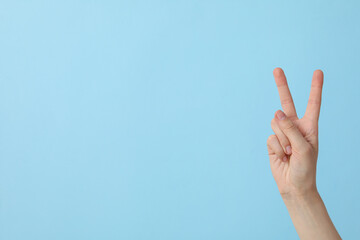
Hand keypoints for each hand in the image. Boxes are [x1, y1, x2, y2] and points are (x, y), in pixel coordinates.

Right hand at [267, 68, 323, 196]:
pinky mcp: (272, 142)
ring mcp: (282, 134)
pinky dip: (276, 148)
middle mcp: (295, 127)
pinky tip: (282, 157)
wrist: (294, 186)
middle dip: (282, 85)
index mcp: (309, 126)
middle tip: (277, 69)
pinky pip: (270, 137)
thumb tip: (276, 113)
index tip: (318, 71)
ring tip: (289, 153)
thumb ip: (290, 129)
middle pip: (287, 102)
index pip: (313, 103)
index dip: (315, 88)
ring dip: (282, 140)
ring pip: (275, 124)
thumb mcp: (304, 149)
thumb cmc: (305, 169)